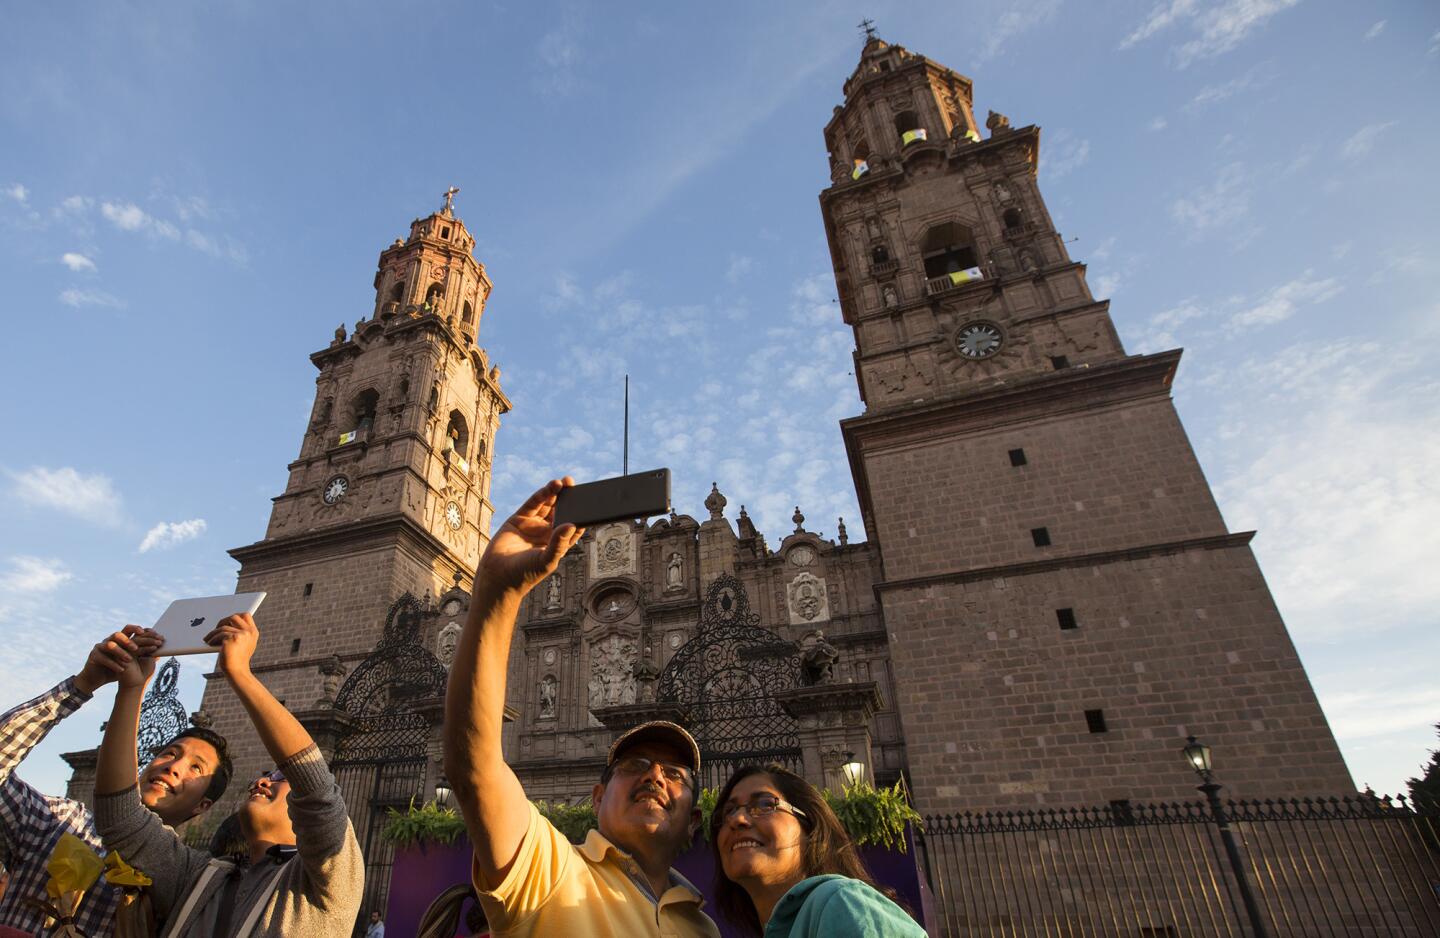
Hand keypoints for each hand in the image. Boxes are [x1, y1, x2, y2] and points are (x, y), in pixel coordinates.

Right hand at [76, 627, 163, 693]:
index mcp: (121, 640)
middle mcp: (110, 640)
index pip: (132, 631)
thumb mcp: (133, 661)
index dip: (143, 632)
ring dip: (120, 652)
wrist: (98, 678)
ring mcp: (100, 647)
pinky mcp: (94, 656)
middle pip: (119, 634)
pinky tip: (121, 669)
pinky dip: (112, 664)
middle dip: (129, 639)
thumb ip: (144, 654)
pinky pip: (103, 658)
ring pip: (109, 645)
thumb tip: (160, 651)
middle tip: (137, 648)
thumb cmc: (118, 668)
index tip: (154, 636)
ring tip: (129, 659)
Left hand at [204, 613, 259, 678]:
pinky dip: (212, 639)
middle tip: (217, 628)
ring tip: (207, 639)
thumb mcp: (242, 644)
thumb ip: (240, 633)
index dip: (236, 616)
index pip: (246, 615)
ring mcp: (243, 634)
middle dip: (223, 621)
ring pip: (224, 626)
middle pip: (234, 617)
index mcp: (253, 632)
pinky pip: (220, 634)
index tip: (227, 620)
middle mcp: (249, 632)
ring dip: (213, 632)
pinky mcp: (234, 638)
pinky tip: (209, 643)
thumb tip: (227, 624)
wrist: (237, 672)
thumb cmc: (237, 660)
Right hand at [477, 478, 584, 598]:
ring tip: (563, 483)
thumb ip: (558, 543)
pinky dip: (541, 495)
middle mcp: (547, 532)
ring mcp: (533, 525)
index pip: (573, 525)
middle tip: (575, 485)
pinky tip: (549, 488)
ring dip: (555, 493)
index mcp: (558, 543)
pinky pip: (532, 504)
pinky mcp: (519, 519)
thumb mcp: (546, 559)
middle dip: (568, 499)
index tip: (589, 502)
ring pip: (547, 505)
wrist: (498, 576)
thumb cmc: (525, 574)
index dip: (581, 514)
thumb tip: (572, 525)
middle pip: (561, 511)